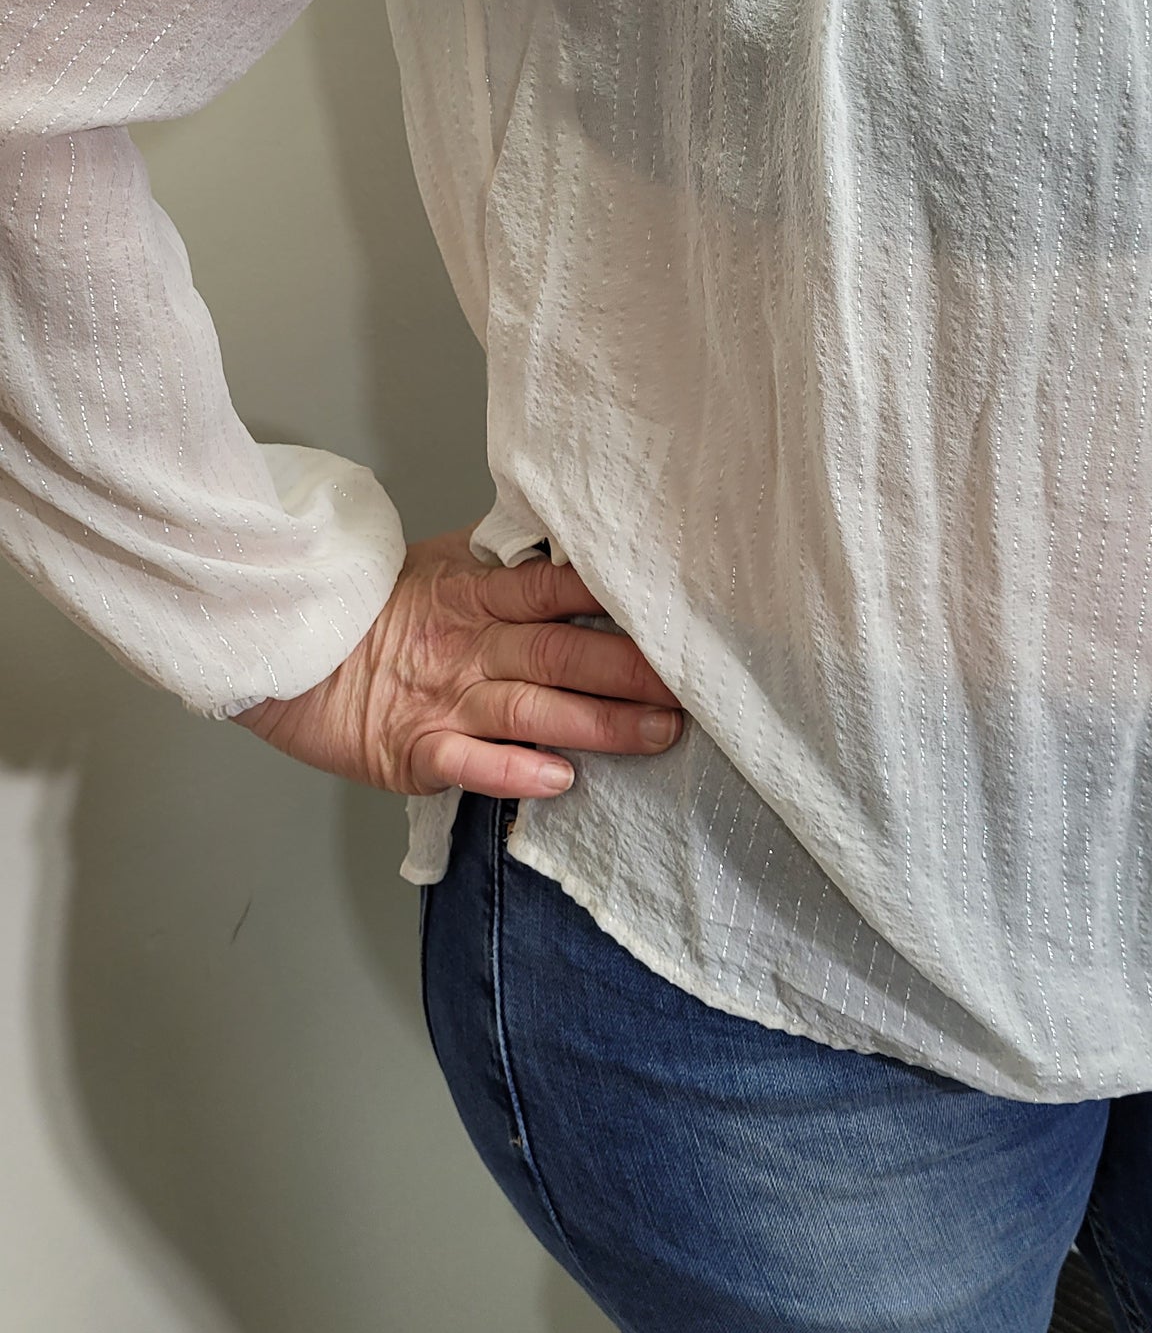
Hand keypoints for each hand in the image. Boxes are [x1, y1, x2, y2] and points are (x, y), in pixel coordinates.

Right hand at [234, 526, 683, 797]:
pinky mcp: (410, 750)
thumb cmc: (366, 609)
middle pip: (563, 651)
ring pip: (534, 709)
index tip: (677, 610)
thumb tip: (575, 552)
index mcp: (476, 593)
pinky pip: (469, 763)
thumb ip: (505, 570)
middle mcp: (469, 644)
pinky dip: (513, 772)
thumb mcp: (439, 570)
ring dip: (600, 725)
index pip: (558, 587)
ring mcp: (441, 698)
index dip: (616, 598)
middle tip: (693, 682)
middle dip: (632, 669)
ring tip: (658, 734)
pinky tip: (558, 779)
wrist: (278, 645)